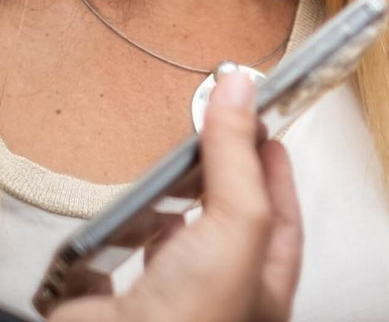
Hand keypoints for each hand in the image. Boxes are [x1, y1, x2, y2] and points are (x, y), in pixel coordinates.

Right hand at [51, 70, 301, 321]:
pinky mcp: (107, 308)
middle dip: (218, 183)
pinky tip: (110, 222)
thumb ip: (237, 157)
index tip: (264, 126)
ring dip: (166, 210)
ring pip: (170, 248)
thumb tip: (239, 89)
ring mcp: (162, 307)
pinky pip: (107, 267)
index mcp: (262, 290)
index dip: (274, 170)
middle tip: (211, 135)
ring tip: (167, 172)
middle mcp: (216, 301)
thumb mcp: (238, 224)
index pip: (281, 219)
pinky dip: (107, 242)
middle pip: (225, 228)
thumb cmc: (196, 318)